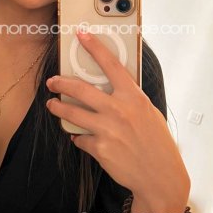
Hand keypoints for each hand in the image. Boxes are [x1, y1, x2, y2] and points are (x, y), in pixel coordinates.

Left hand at [45, 30, 189, 210]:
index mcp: (133, 97)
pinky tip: (79, 137)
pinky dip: (78, 137)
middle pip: (80, 89)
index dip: (95, 47)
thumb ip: (129, 99)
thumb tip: (110, 88)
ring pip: (72, 112)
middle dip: (61, 82)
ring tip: (52, 105)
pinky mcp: (99, 148)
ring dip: (58, 107)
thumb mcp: (148, 112)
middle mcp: (119, 110)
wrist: (160, 177)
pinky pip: (80, 138)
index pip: (111, 65)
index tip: (81, 35)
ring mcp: (107, 129)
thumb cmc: (157, 143)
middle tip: (52, 81)